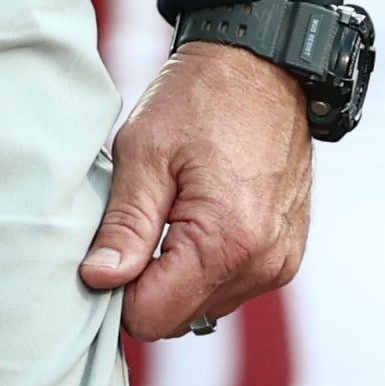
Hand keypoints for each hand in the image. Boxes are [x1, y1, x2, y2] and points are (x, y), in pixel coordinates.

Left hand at [81, 36, 317, 342]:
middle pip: (179, 319)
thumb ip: (124, 224)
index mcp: (227, 243)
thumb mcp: (144, 151)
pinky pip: (230, 285)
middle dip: (147, 283)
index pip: (153, 317)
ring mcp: (280, 262)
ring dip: (176, 274)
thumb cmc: (202, 97)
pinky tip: (196, 216)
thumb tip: (98, 279)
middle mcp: (263, 264)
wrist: (264, 65)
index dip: (119, 289)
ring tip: (171, 211)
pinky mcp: (286, 253)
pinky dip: (205, 264)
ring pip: (203, 307)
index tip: (111, 246)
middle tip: (139, 220)